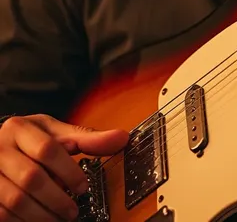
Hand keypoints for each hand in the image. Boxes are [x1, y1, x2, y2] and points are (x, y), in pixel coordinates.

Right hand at [0, 114, 128, 220]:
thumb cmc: (29, 141)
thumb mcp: (54, 133)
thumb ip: (86, 138)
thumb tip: (122, 138)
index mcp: (19, 128)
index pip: (47, 149)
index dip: (69, 171)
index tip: (83, 186)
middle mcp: (0, 148)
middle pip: (32, 177)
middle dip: (58, 198)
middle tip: (73, 210)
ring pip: (16, 200)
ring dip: (43, 214)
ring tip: (60, 218)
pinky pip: (4, 214)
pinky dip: (25, 221)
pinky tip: (40, 220)